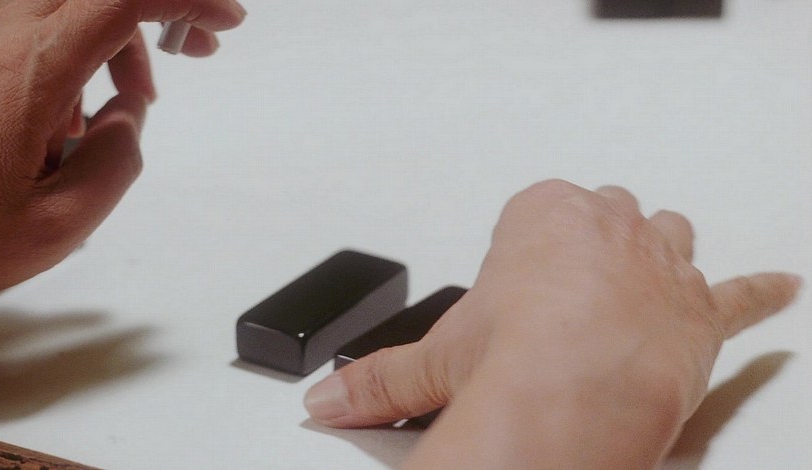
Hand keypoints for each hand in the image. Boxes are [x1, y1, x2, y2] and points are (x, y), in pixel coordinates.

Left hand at [0, 0, 245, 296]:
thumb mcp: (62, 221)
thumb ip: (119, 158)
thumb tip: (127, 111)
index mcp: (29, 71)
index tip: (223, 17)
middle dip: (162, 9)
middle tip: (199, 45)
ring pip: (75, 4)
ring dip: (120, 36)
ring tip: (134, 97)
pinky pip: (44, 24)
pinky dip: (84, 49)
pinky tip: (82, 104)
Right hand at [304, 180, 800, 467]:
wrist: (576, 388)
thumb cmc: (515, 350)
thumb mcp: (436, 361)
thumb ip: (377, 379)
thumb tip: (325, 403)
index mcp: (542, 218)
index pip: (540, 210)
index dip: (530, 248)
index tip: (517, 285)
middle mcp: (607, 227)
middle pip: (609, 215)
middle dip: (594, 243)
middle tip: (572, 288)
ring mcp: (661, 263)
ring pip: (670, 235)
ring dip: (661, 252)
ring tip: (650, 276)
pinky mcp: (702, 312)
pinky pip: (743, 293)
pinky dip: (762, 291)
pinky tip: (780, 286)